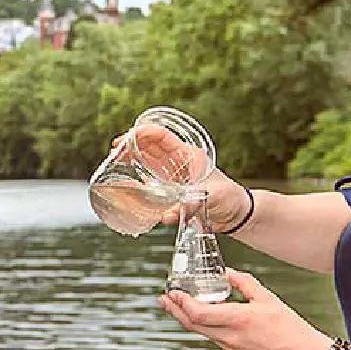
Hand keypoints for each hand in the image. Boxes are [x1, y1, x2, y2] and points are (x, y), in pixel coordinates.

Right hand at [109, 126, 250, 231]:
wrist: (237, 214)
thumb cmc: (230, 199)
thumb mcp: (212, 197)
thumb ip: (190, 204)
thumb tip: (167, 215)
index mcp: (188, 155)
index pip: (160, 136)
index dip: (141, 134)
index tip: (124, 141)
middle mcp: (178, 162)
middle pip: (149, 146)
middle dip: (131, 145)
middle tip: (113, 152)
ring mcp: (174, 176)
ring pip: (147, 161)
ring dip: (132, 159)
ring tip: (114, 163)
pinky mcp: (172, 190)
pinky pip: (151, 182)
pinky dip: (138, 181)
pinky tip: (127, 185)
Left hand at [158, 270, 331, 349]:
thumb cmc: (291, 328)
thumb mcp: (268, 298)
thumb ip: (244, 283)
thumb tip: (226, 272)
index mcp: (239, 320)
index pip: (198, 313)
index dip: (181, 303)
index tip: (173, 292)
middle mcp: (231, 337)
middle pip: (193, 325)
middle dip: (175, 310)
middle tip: (164, 298)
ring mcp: (232, 349)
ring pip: (202, 333)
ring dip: (188, 319)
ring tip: (178, 306)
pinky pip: (216, 339)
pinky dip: (206, 327)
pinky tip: (206, 318)